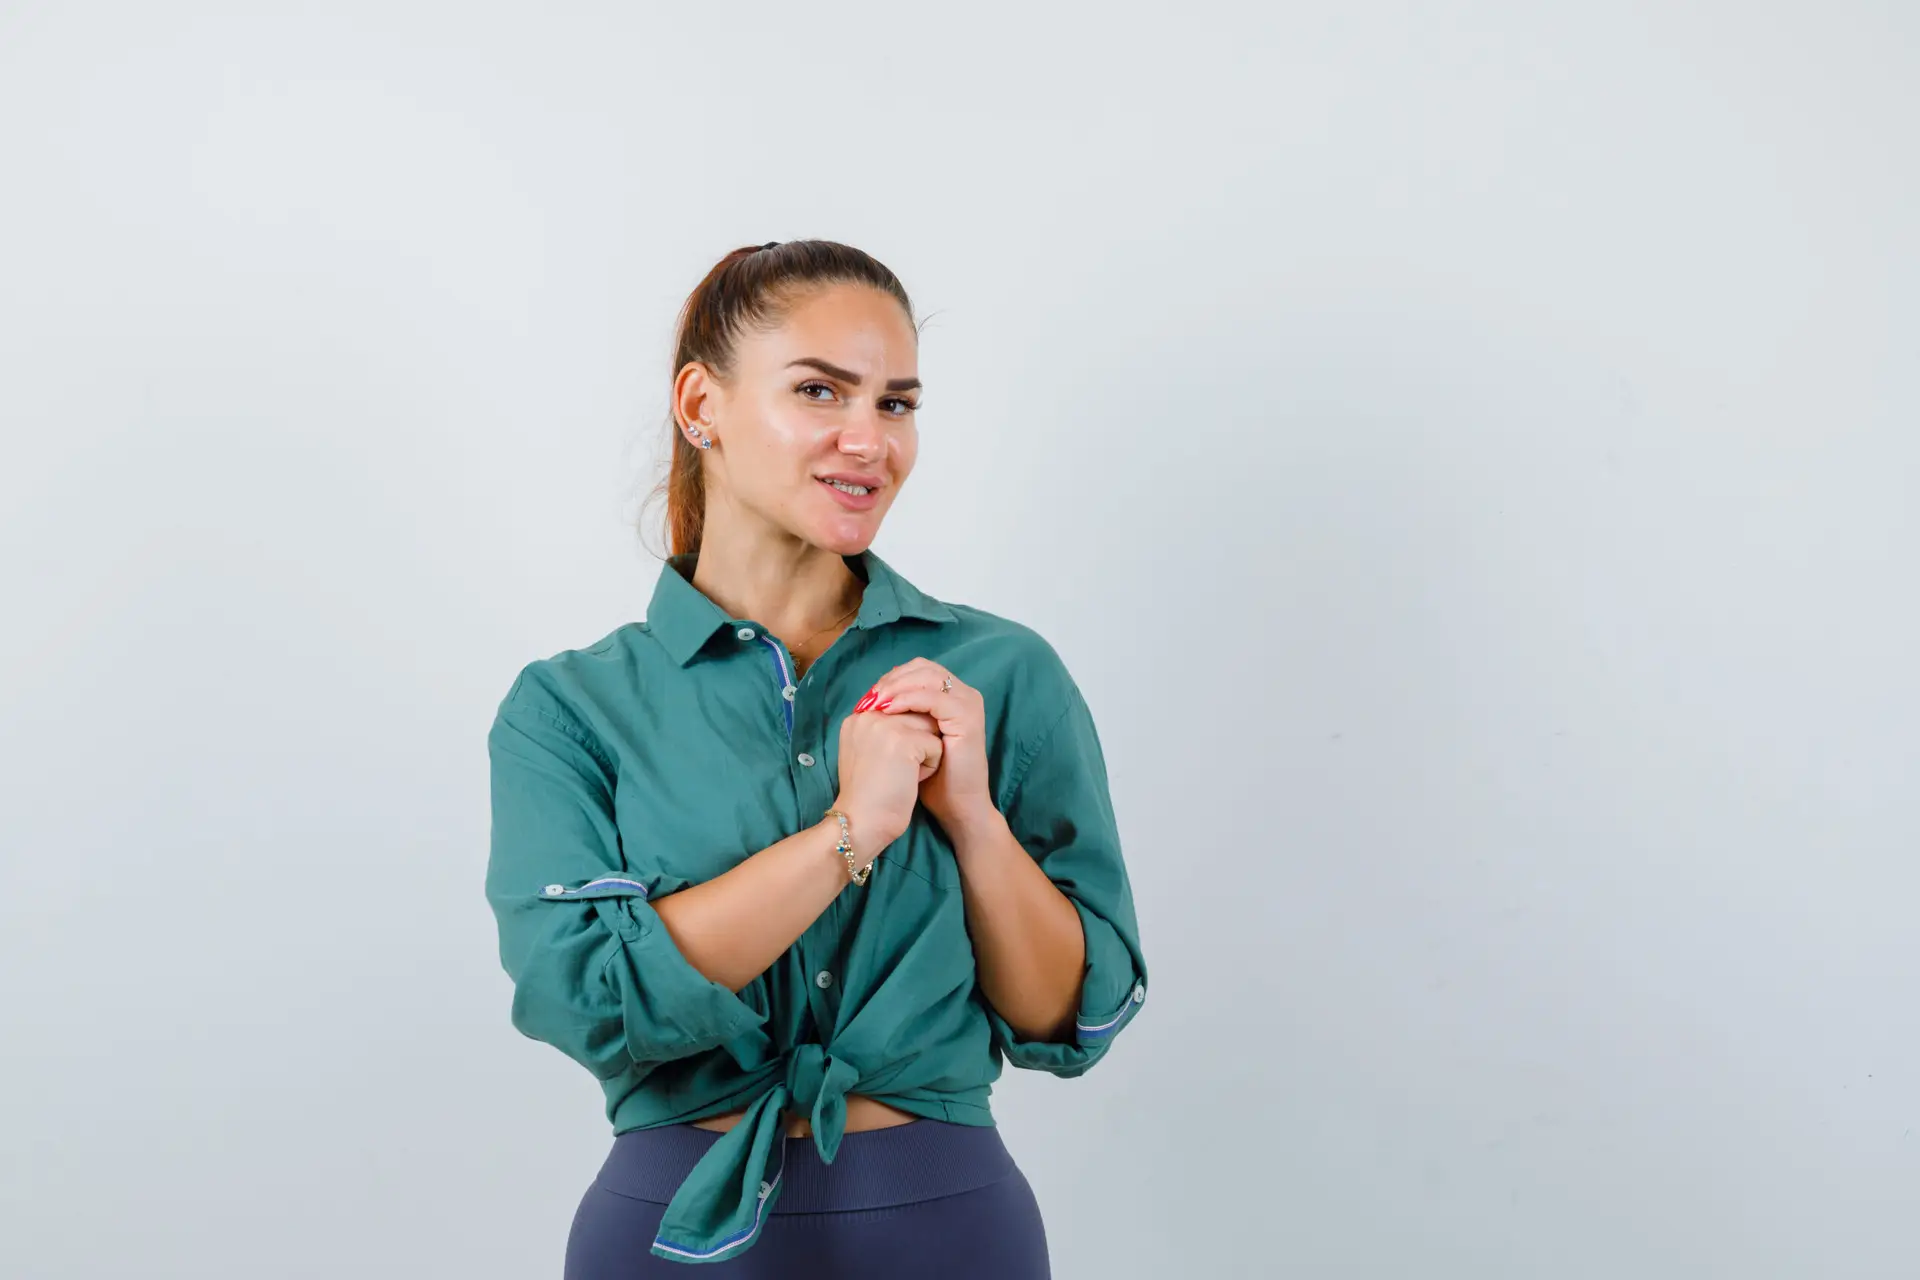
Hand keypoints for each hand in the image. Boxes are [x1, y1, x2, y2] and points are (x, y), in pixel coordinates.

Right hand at [832, 697, 942, 850]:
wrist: (861, 823)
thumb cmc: (869, 795)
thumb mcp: (867, 753)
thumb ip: (884, 731)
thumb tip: (919, 716)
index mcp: (858, 717)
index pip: (900, 708)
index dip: (907, 738)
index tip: (891, 763)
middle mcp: (868, 715)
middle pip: (917, 715)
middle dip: (917, 743)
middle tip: (896, 771)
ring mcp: (885, 725)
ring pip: (929, 728)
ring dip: (925, 753)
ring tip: (903, 774)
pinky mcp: (904, 740)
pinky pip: (936, 745)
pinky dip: (930, 767)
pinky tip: (909, 781)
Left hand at [856, 659, 995, 839]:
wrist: (955, 805)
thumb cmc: (931, 777)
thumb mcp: (910, 739)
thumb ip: (900, 715)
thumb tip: (871, 698)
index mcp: (951, 695)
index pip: (918, 669)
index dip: (892, 677)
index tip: (868, 694)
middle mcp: (963, 693)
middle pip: (923, 667)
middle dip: (893, 678)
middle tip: (871, 695)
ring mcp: (968, 703)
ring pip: (928, 677)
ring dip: (897, 686)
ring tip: (876, 701)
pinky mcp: (967, 717)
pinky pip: (934, 698)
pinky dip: (908, 700)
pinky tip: (889, 711)